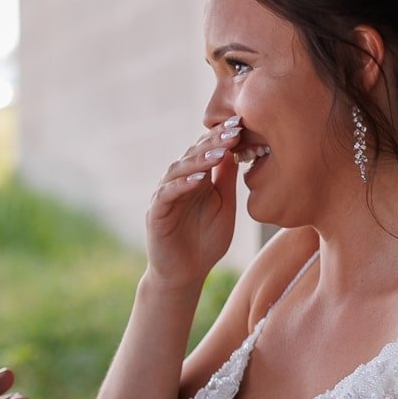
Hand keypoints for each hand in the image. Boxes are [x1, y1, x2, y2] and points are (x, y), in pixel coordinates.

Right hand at [144, 121, 239, 289]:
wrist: (185, 275)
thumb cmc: (205, 242)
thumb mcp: (224, 206)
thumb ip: (227, 180)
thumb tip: (236, 149)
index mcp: (197, 178)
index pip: (207, 150)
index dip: (222, 137)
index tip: (241, 124)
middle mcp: (179, 181)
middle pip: (194, 154)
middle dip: (214, 141)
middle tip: (233, 129)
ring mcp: (165, 195)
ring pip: (179, 170)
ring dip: (199, 160)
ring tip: (219, 152)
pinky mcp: (156, 213)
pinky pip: (167, 194)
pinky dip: (182, 185)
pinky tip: (198, 179)